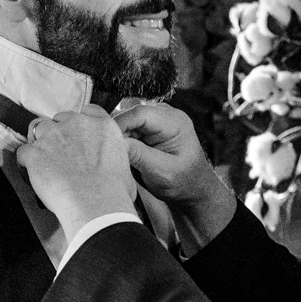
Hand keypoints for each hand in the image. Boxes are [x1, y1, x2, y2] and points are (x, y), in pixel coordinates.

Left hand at [18, 105, 137, 233]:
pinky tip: (31, 172)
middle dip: (60, 133)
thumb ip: (115, 160)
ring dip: (41, 142)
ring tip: (44, 160)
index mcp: (103, 126)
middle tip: (62, 154)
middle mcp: (77, 124)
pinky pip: (23, 151)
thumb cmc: (114, 193)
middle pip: (61, 119)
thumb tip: (116, 172)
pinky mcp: (35, 153)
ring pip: (39, 128)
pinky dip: (26, 161)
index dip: (80, 123)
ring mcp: (53, 136)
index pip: (88, 111)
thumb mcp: (125, 169)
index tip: (79, 135)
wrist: (96, 203)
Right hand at [113, 101, 236, 252]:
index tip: (107, 141)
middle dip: (119, 132)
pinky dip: (124, 140)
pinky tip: (127, 154)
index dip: (120, 124)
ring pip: (128, 121)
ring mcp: (158, 120)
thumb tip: (115, 141)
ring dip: (121, 137)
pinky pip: (130, 128)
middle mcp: (167, 115)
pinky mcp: (151, 127)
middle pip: (132, 114)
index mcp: (175, 122)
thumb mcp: (161, 172)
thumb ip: (138, 155)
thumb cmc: (183, 182)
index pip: (140, 113)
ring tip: (122, 156)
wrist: (193, 189)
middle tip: (113, 152)